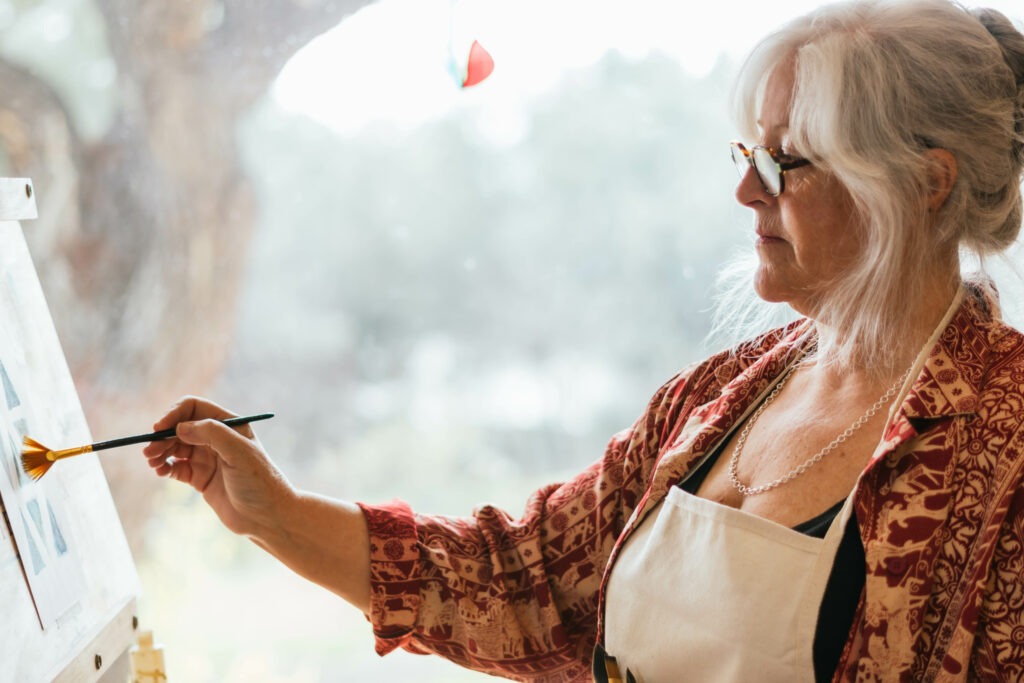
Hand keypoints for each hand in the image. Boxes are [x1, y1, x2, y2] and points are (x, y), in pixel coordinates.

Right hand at [143, 395, 293, 536]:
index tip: (158, 428)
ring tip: (152, 462)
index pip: (194, 408)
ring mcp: (207, 458)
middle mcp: (217, 438)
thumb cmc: (259, 481)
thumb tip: (180, 427)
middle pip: (180, 427)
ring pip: (175, 446)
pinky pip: (175, 466)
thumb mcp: (239, 452)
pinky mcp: (200, 477)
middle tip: (150, 452)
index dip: (174, 414)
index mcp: (229, 424)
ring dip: (159, 451)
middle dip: (162, 436)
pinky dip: (164, 466)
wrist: (267, 516)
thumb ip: (212, 434)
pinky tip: (160, 471)